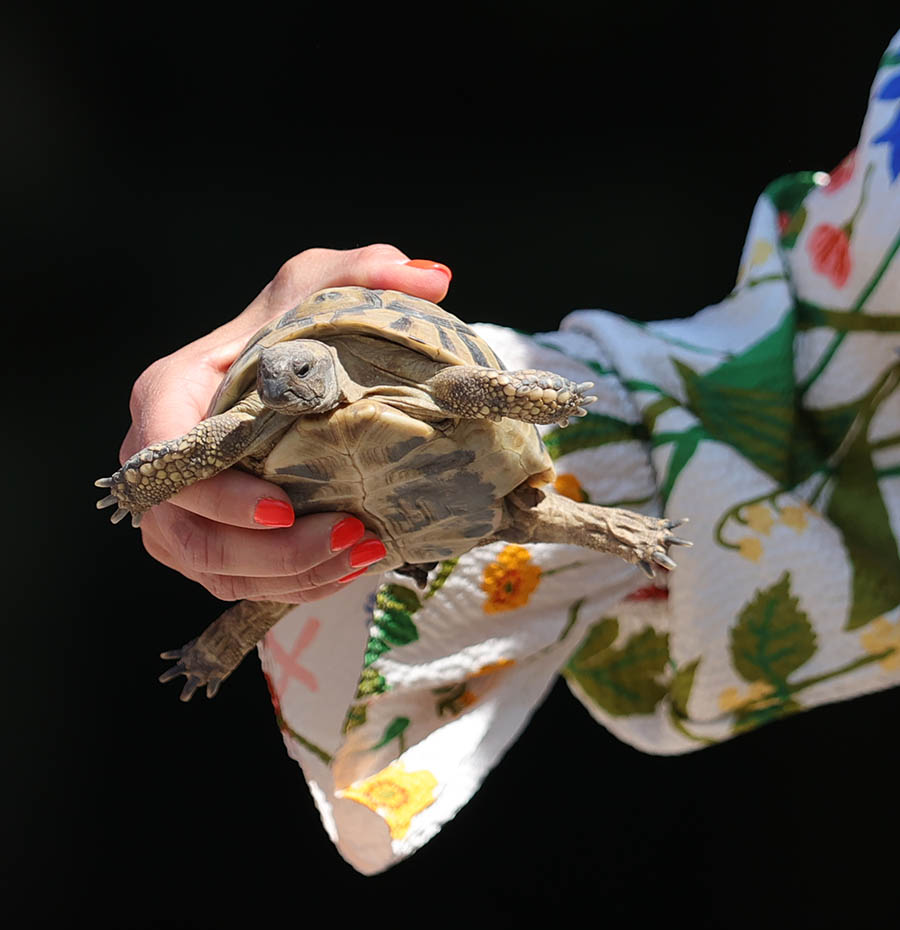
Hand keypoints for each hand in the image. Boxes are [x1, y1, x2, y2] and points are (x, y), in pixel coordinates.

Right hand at [118, 245, 451, 602]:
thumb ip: (366, 272)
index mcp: (170, 392)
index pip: (164, 455)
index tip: (283, 508)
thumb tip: (433, 280)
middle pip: (186, 534)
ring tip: (364, 556)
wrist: (291, 370)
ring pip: (216, 569)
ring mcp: (183, 507)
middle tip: (349, 537)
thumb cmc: (293, 325)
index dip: (214, 493)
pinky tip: (351, 568)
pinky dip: (295, 586)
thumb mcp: (323, 284)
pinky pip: (240, 583)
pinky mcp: (214, 539)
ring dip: (291, 577)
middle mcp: (162, 458)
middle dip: (267, 553)